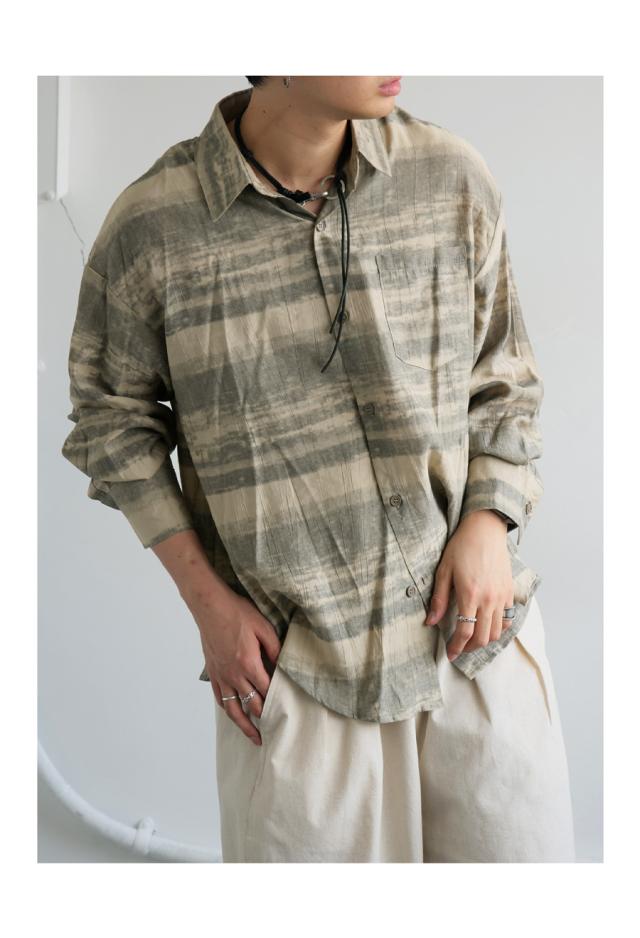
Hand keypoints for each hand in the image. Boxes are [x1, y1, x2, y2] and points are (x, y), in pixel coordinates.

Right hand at [188, 588, 281, 745]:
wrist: (210, 605)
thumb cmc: (237, 613)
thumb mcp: (263, 627)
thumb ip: (275, 649)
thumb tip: (284, 665)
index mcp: (249, 664)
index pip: (267, 690)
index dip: (278, 702)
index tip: (288, 711)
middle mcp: (234, 675)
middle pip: (252, 704)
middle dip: (265, 718)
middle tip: (277, 730)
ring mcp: (221, 675)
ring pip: (233, 708)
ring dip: (245, 725)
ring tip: (255, 738)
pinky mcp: (212, 672)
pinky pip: (220, 698)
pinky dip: (227, 709)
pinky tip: (233, 714)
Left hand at [424, 509, 514, 660]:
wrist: (485, 529)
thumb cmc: (461, 547)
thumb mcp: (444, 571)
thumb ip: (439, 599)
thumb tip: (430, 622)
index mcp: (469, 595)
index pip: (465, 632)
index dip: (456, 647)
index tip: (450, 654)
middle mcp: (489, 599)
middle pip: (483, 637)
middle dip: (470, 648)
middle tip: (459, 648)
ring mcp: (502, 596)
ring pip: (497, 632)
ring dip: (485, 641)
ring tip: (472, 640)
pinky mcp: (510, 591)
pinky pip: (508, 619)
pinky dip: (500, 629)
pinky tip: (489, 627)